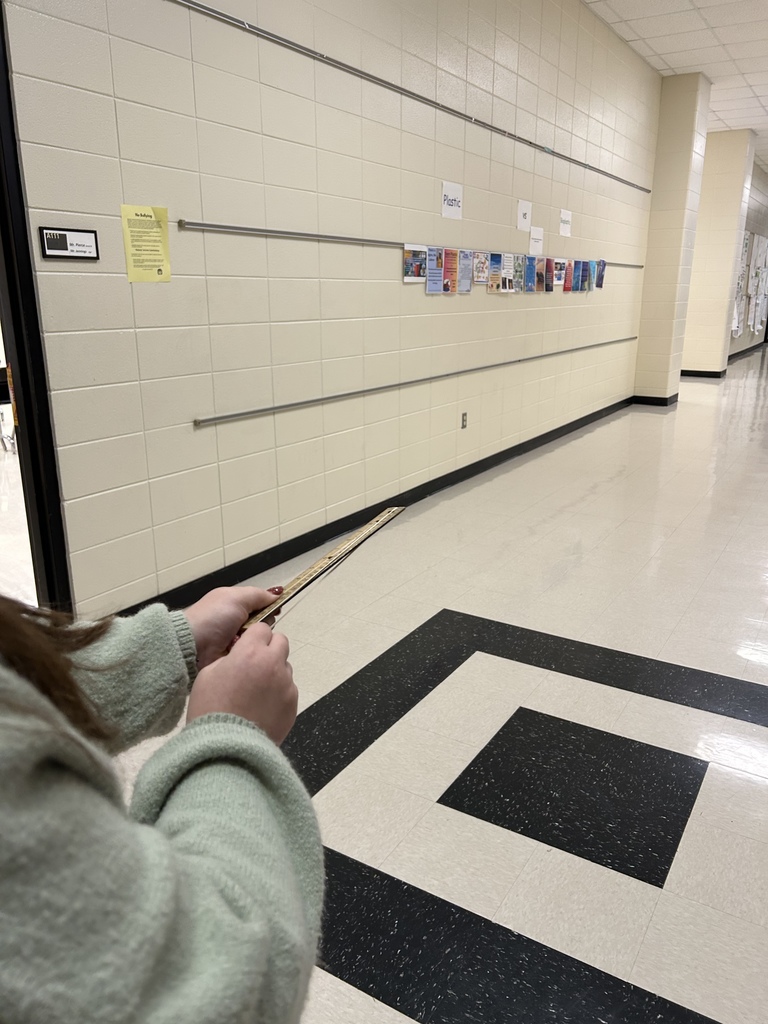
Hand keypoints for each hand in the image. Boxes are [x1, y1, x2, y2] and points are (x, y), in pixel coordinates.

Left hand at [184, 586, 281, 669]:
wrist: (192, 646)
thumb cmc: (213, 618)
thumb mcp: (236, 598)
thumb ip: (259, 595)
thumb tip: (277, 594)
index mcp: (234, 605)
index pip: (261, 604)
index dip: (269, 607)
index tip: (276, 610)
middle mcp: (236, 621)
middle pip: (263, 622)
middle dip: (262, 624)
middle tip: (253, 626)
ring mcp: (234, 639)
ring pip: (258, 638)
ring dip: (254, 638)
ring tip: (245, 640)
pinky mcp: (233, 656)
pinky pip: (251, 653)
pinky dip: (248, 651)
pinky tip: (243, 651)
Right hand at [186, 623, 296, 743]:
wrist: (226, 747)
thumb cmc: (210, 708)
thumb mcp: (207, 675)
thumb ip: (228, 658)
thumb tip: (239, 654)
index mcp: (251, 652)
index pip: (262, 628)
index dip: (253, 637)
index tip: (245, 648)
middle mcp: (273, 664)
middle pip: (281, 642)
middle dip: (269, 649)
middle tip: (254, 665)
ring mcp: (286, 685)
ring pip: (285, 667)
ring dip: (274, 671)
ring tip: (256, 691)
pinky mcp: (293, 704)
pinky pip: (288, 689)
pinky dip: (278, 693)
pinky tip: (262, 707)